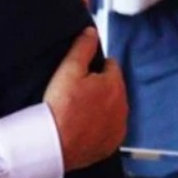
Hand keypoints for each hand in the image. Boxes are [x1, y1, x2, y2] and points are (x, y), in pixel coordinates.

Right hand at [44, 27, 127, 170]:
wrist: (54, 144)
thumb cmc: (61, 105)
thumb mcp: (68, 69)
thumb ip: (83, 48)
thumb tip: (92, 32)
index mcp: (115, 85)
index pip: (111, 66)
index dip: (95, 67)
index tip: (80, 74)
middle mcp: (123, 106)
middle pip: (113, 88)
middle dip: (100, 87)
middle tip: (76, 92)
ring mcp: (118, 127)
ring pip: (113, 109)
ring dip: (102, 107)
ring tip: (78, 110)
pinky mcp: (112, 144)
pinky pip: (109, 129)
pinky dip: (100, 126)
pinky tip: (83, 126)